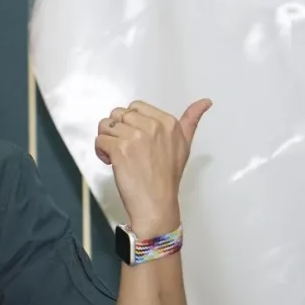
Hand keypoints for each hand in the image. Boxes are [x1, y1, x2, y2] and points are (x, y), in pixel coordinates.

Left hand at [95, 99, 211, 232]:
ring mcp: (135, 137)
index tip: (136, 139)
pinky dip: (101, 151)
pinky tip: (111, 162)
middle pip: (118, 114)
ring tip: (117, 155)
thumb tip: (205, 101)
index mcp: (168, 122)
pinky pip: (100, 140)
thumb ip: (191, 120)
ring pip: (106, 126)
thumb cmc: (167, 177)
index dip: (130, 122)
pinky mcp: (120, 149)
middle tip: (125, 148)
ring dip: (107, 140)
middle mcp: (152, 126)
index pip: (135, 107)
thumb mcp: (185, 145)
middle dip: (117, 130)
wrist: (157, 203)